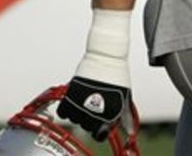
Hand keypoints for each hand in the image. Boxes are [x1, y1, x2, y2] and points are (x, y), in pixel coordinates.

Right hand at [57, 9, 130, 139]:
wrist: (106, 55)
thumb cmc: (117, 74)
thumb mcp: (125, 96)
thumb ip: (125, 116)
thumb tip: (129, 132)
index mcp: (110, 115)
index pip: (98, 136)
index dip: (98, 132)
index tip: (98, 125)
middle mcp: (95, 112)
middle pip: (85, 127)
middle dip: (89, 119)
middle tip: (93, 106)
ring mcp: (82, 104)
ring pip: (74, 120)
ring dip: (77, 113)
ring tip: (84, 101)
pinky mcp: (71, 94)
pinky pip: (63, 111)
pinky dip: (66, 109)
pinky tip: (73, 100)